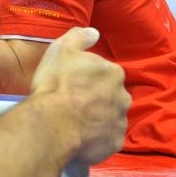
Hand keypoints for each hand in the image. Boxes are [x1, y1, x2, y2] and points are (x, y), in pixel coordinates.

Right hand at [31, 27, 129, 165]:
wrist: (52, 124)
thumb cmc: (56, 84)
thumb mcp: (62, 49)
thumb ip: (80, 37)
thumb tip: (94, 33)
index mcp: (113, 73)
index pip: (105, 73)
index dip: (88, 78)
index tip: (73, 84)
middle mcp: (123, 96)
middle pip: (111, 95)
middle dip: (97, 98)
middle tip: (74, 102)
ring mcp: (120, 122)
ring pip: (111, 117)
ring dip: (98, 118)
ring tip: (75, 121)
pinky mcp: (115, 144)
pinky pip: (107, 138)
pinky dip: (97, 137)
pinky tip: (79, 135)